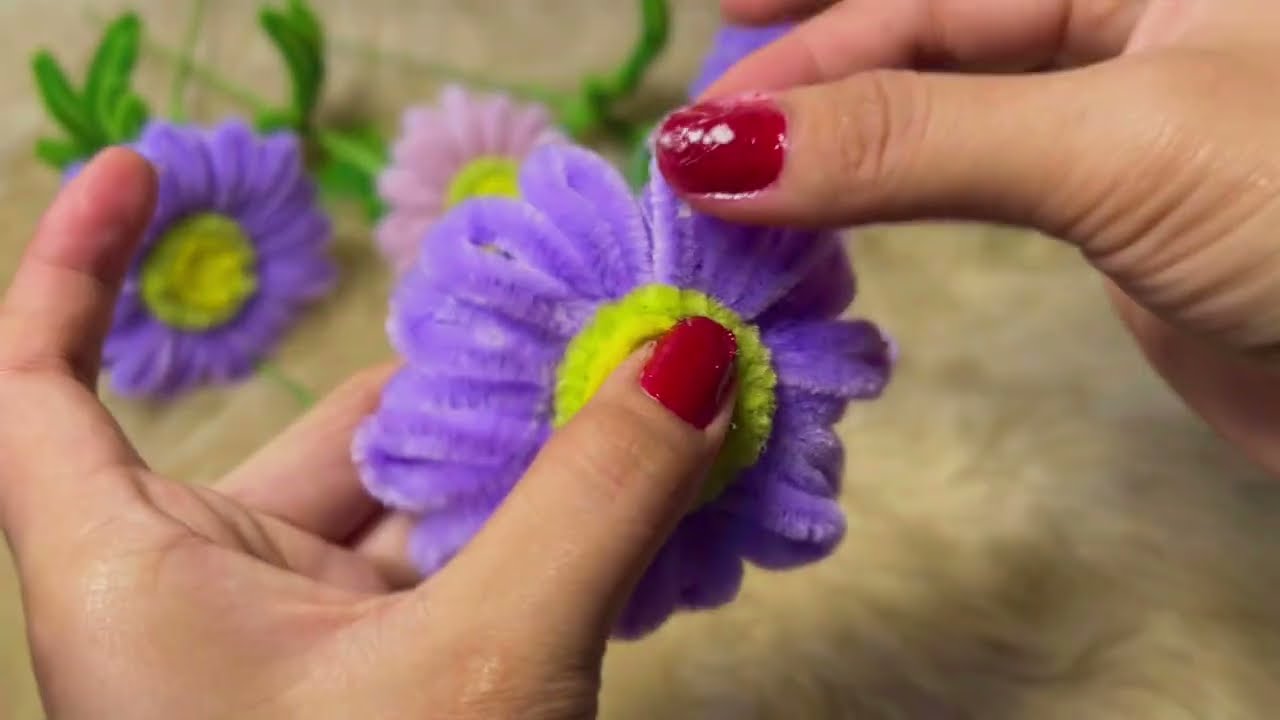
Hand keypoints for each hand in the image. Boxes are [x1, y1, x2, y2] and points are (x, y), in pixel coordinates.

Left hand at [0, 150, 733, 718]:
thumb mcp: (480, 669)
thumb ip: (588, 503)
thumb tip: (686, 361)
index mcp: (134, 581)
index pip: (39, 387)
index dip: (75, 265)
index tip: (154, 172)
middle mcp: (210, 600)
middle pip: (320, 436)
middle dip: (456, 375)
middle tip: (587, 308)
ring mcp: (312, 652)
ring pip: (418, 510)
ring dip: (534, 459)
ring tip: (653, 395)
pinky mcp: (394, 690)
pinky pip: (469, 576)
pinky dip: (548, 535)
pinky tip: (648, 500)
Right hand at [656, 0, 1279, 475]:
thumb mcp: (1113, 146)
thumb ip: (908, 141)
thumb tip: (715, 146)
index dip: (808, 25)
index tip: (696, 77)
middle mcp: (1127, 9)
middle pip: (923, 29)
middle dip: (807, 86)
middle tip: (696, 151)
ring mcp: (1112, 106)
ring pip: (936, 108)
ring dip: (832, 152)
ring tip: (734, 194)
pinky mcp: (1107, 199)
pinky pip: (963, 177)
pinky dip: (883, 203)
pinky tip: (817, 221)